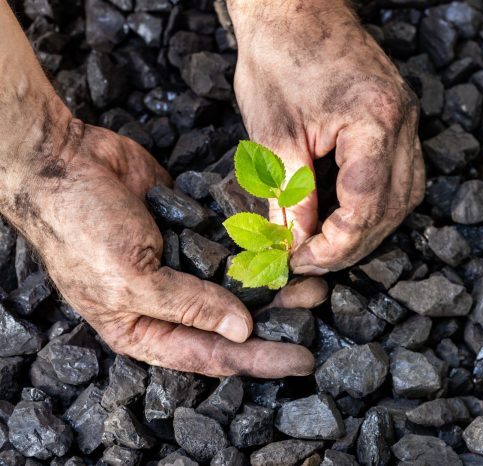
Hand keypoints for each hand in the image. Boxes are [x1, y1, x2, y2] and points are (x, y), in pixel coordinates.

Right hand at [2, 98, 326, 377]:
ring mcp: (180, 263)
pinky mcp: (190, 228)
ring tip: (312, 274)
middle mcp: (166, 302)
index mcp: (143, 329)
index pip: (210, 356)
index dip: (258, 359)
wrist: (63, 161)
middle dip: (276, 315)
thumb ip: (187, 305)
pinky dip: (256, 244)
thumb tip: (241, 330)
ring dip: (273, 279)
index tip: (301, 359)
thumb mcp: (129, 278)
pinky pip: (231, 243)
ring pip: (237, 282)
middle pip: (231, 321)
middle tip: (317, 301)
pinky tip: (285, 242)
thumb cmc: (79, 227)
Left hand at [228, 0, 425, 274]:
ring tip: (330, 243)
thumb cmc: (279, 57)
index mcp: (374, 121)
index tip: (302, 260)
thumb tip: (293, 245)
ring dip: (370, 228)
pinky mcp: (399, 120)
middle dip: (354, 244)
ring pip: (405, 196)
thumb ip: (288, 195)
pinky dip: (377, 203)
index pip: (367, 205)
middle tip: (313, 260)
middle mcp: (403, 122)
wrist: (296, 8)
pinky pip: (402, 175)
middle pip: (394, 207)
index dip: (336, 244)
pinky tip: (348, 213)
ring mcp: (407, 120)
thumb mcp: (273, 134)